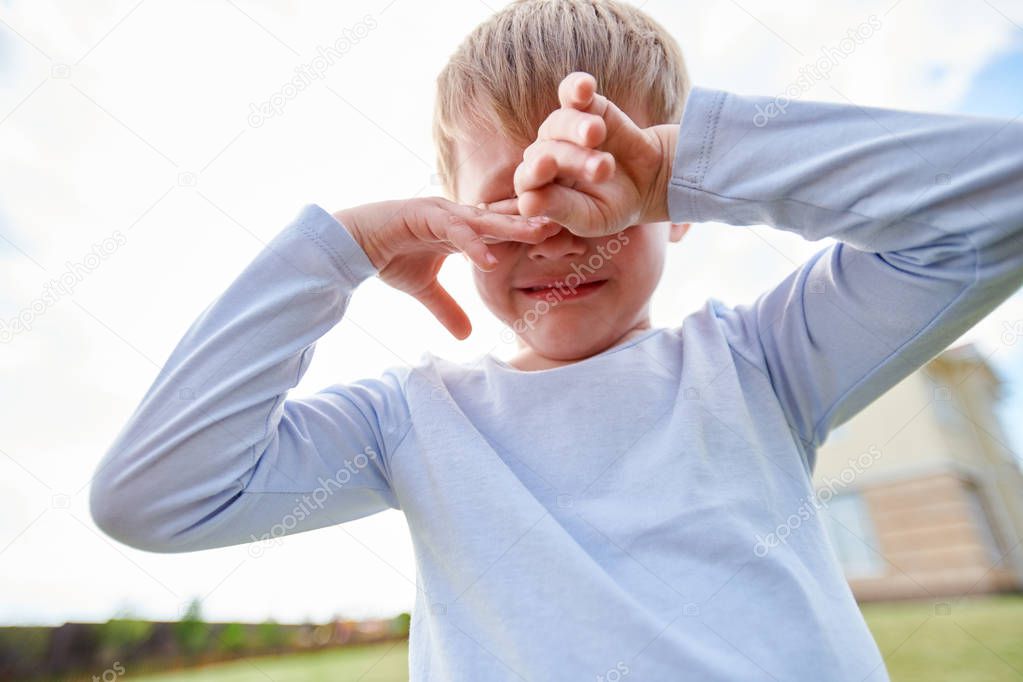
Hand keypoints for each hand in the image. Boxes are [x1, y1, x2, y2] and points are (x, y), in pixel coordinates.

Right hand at [333, 198, 557, 338]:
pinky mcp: (421, 214)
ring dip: (515, 226)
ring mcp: (441, 210)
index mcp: (462, 227)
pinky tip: (492, 258)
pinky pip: (452, 229)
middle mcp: (457, 214)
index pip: (505, 231)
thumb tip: (467, 335)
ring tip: (544, 234)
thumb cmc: (386, 257)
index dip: (534, 237)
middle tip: (573, 232)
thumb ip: (447, 309)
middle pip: (505, 219)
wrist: (349, 244)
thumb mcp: (424, 290)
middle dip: (537, 224)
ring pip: (485, 219)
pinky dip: (472, 244)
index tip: (569, 245)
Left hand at [484, 71, 677, 237]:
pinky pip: (573, 92)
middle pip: (546, 150)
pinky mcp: (585, 105)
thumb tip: (526, 204)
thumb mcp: (591, 218)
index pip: (526, 180)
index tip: (545, 168)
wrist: (649, 181)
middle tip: (602, 169)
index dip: (533, 174)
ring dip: (577, 127)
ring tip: (597, 133)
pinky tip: (585, 85)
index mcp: (540, 186)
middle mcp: (546, 154)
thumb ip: (560, 209)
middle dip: (573, 159)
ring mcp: (563, 129)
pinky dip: (577, 87)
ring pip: (559, 121)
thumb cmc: (613, 207)